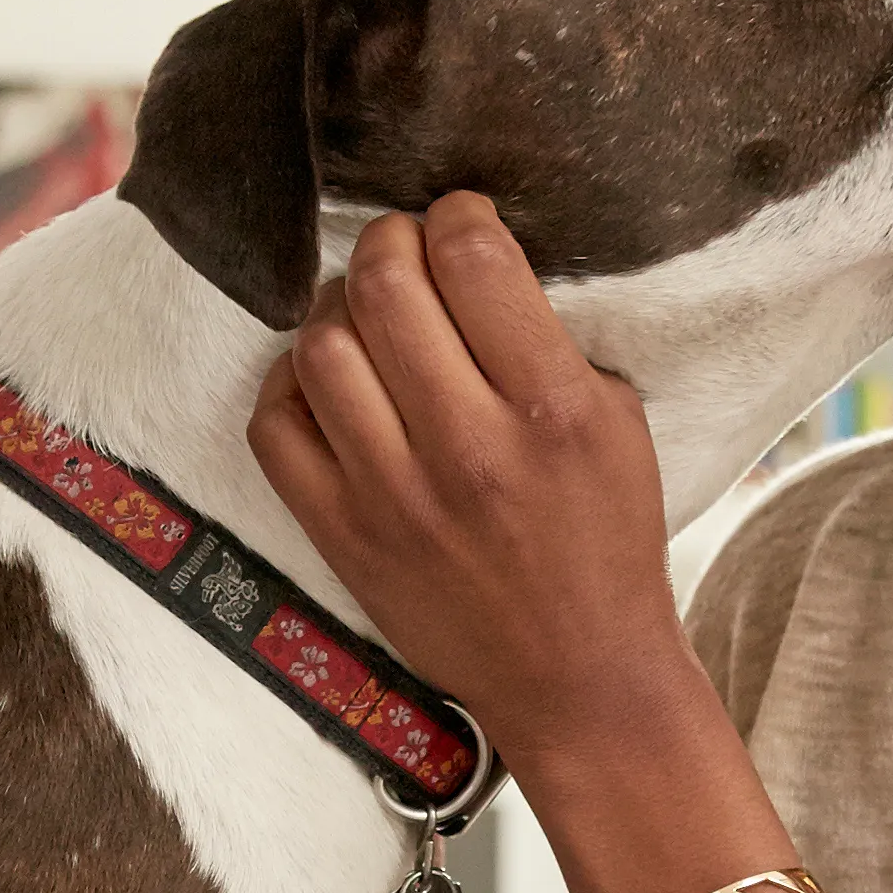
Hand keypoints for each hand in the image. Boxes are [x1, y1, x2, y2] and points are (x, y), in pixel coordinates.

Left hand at [247, 197, 703, 759]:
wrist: (576, 677)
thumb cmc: (605, 543)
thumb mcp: (618, 425)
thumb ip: (547, 341)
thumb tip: (469, 262)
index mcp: (552, 409)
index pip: (473, 259)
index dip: (456, 214)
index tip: (460, 220)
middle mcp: (469, 447)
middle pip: (385, 285)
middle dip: (390, 243)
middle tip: (405, 253)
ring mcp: (394, 496)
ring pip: (321, 345)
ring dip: (339, 310)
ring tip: (367, 319)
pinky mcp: (342, 536)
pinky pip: (275, 425)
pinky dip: (291, 383)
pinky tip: (329, 383)